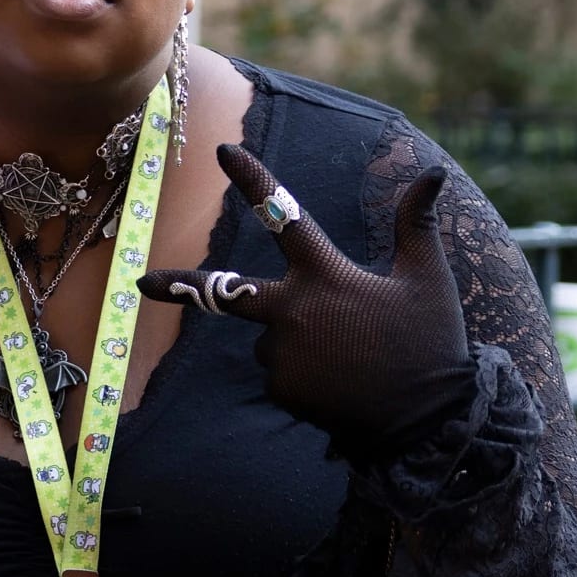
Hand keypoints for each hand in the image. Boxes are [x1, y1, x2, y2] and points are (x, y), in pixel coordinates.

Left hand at [139, 141, 473, 451]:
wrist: (427, 424)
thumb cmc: (432, 344)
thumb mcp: (427, 279)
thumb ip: (417, 224)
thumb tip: (434, 172)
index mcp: (325, 276)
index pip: (285, 217)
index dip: (254, 181)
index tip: (225, 151)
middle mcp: (291, 312)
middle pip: (224, 290)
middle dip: (179, 285)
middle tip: (142, 282)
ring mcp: (281, 354)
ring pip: (273, 335)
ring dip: (299, 338)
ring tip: (351, 357)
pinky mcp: (280, 389)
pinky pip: (282, 371)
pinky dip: (305, 372)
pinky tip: (341, 384)